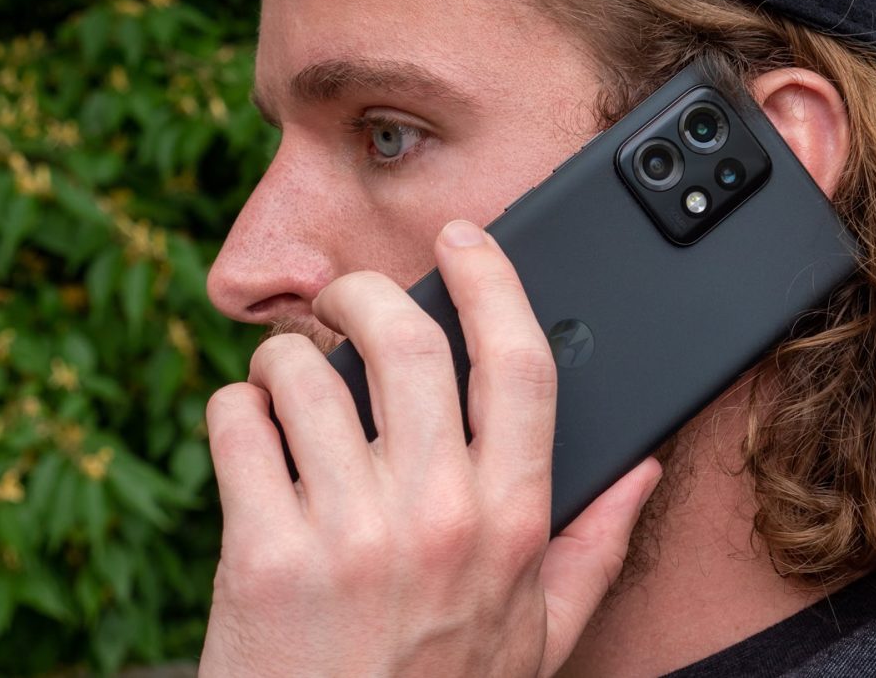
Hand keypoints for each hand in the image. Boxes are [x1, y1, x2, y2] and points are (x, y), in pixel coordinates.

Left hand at [200, 219, 662, 676]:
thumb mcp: (542, 634)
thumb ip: (596, 544)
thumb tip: (642, 466)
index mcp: (512, 523)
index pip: (520, 365)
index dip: (495, 281)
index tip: (466, 241)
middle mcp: (436, 517)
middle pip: (408, 341)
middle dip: (368, 294)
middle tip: (349, 298)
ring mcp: (346, 535)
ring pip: (305, 373)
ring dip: (286, 358)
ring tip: (288, 382)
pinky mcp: (262, 556)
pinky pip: (237, 424)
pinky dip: (234, 411)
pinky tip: (250, 436)